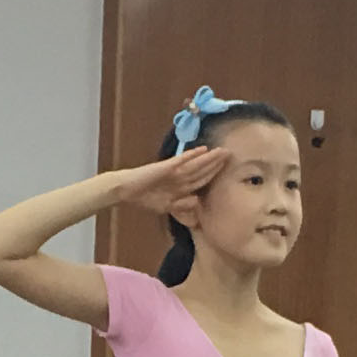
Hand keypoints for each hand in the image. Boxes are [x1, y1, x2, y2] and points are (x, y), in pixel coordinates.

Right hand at [113, 142, 232, 215]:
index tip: (226, 168)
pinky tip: (202, 149)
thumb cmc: (144, 197)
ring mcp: (174, 171)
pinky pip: (182, 160)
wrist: (126, 190)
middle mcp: (180, 177)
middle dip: (216, 163)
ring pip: (197, 165)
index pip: (202, 180)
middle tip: (229, 154)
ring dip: (210, 158)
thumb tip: (196, 201)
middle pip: (203, 170)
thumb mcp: (165, 206)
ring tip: (222, 151)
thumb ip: (181, 205)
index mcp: (181, 186)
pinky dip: (192, 155)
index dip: (214, 174)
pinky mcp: (166, 167)